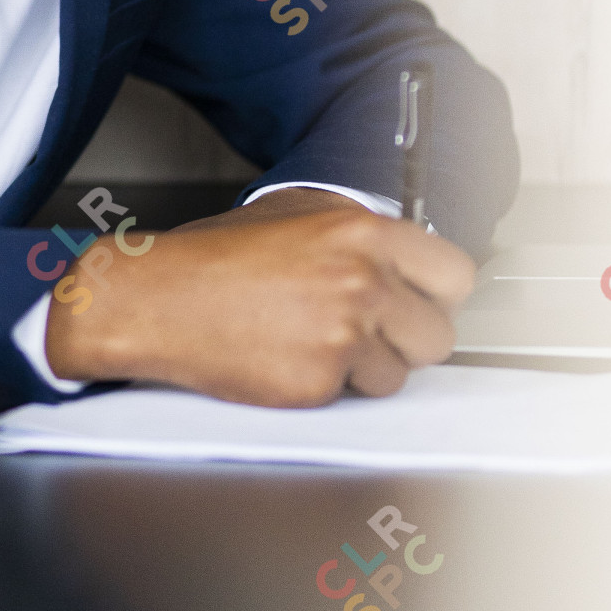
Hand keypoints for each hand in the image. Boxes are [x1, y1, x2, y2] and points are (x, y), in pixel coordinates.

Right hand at [43, 198, 475, 403]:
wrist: (156, 298)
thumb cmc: (213, 257)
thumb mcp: (292, 213)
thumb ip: (355, 232)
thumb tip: (401, 253)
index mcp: (361, 233)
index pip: (454, 274)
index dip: (437, 293)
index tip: (423, 300)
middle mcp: (361, 282)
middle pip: (437, 334)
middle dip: (406, 338)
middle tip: (370, 331)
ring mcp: (341, 335)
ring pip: (399, 375)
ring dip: (368, 368)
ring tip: (317, 342)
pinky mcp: (318, 383)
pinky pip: (353, 398)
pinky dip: (328, 386)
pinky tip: (290, 357)